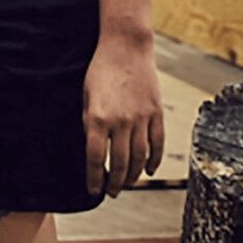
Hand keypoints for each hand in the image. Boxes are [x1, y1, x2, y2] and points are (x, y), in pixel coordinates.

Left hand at [82, 33, 163, 196]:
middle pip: (119, 163)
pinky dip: (153, 161)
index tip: (92, 190)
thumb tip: (92, 149)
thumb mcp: (85, 95)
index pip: (95, 158)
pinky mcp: (157, 114)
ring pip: (139, 158)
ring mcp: (141, 119)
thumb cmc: (100, 70)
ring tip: (126, 184)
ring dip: (132, 176)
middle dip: (114, 183)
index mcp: (97, 117)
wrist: (126, 48)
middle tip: (111, 193)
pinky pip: (157, 144)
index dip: (94, 178)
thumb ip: (88, 122)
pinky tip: (146, 170)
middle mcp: (120, 122)